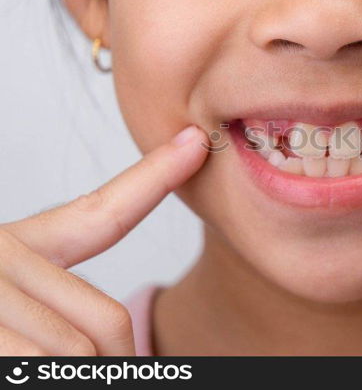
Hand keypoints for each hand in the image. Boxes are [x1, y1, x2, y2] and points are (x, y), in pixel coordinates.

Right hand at [0, 125, 207, 354]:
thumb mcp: (6, 295)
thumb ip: (56, 308)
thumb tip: (113, 343)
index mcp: (13, 247)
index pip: (102, 211)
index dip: (154, 177)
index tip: (194, 142)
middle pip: (107, 324)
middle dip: (113, 364)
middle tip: (95, 367)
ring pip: (82, 354)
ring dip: (74, 376)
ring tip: (28, 360)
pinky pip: (48, 365)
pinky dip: (47, 377)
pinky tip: (22, 364)